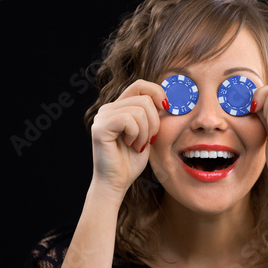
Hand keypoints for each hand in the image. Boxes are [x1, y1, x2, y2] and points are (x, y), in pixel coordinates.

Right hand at [90, 79, 166, 196]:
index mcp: (120, 106)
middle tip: (148, 139)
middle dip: (154, 122)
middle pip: (144, 99)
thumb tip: (167, 100)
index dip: (157, 92)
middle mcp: (108, 108)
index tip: (166, 108)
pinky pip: (129, 120)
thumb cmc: (131, 160)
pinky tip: (131, 145)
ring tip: (138, 145)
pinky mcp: (100, 127)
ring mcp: (102, 116)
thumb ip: (153, 115)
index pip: (140, 85)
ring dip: (146, 132)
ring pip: (139, 110)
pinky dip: (136, 135)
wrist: (117, 182)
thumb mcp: (148, 132)